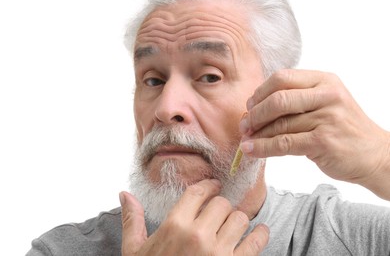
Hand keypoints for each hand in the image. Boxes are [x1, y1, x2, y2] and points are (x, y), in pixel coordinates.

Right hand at [120, 179, 268, 254]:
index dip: (209, 185)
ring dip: (238, 220)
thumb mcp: (134, 250)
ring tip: (233, 225)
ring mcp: (218, 253)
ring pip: (240, 219)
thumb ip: (132, 220)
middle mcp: (198, 236)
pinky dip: (260, 235)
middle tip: (219, 212)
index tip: (214, 185)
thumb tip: (125, 194)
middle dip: (221, 206)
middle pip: (222, 203)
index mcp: (174, 226)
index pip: (198, 192)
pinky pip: (255, 243)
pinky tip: (259, 232)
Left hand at [239, 69, 389, 198]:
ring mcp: (327, 118)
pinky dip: (263, 147)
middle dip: (255, 114)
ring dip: (257, 134)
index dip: (259, 93)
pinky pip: (284, 143)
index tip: (249, 107)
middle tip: (244, 125)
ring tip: (246, 140)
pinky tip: (251, 150)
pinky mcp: (324, 141)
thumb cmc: (342, 128)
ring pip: (279, 124)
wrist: (374, 154)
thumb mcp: (325, 103)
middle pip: (278, 99)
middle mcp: (327, 95)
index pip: (281, 78)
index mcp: (324, 80)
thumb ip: (295, 100)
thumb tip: (254, 108)